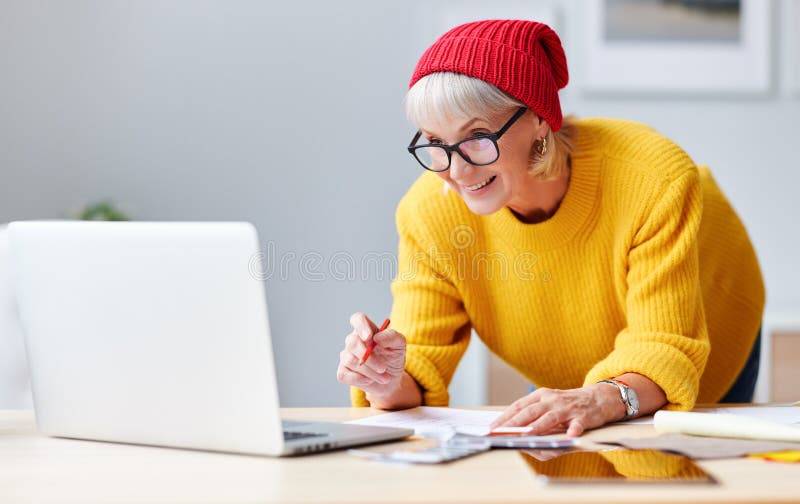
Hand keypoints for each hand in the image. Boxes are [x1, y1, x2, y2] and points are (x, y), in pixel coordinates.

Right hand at [336, 312, 406, 398]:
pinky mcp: (343, 371)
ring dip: (370, 372)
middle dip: (369, 358)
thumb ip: (392, 337)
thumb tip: (377, 337)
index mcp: (367, 330)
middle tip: (383, 368)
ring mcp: (346, 356)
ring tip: (385, 378)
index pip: (357, 319)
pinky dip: (359, 380)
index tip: (369, 337)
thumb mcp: (399, 345)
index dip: (360, 326)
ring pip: (351, 361)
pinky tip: (369, 381)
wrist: (391, 380)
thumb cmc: (393, 358)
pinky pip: (344, 375)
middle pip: (353, 343)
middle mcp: (354, 341)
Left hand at [489, 384, 625, 436]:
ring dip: (538, 427)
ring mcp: (567, 408)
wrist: (598, 398)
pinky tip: (571, 435)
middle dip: (514, 423)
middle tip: (501, 433)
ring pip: (550, 418)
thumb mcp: (548, 405)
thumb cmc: (568, 406)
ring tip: (527, 435)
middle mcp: (551, 400)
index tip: (491, 428)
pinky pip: (578, 424)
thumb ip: (533, 416)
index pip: (518, 407)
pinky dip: (574, 429)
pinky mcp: (584, 416)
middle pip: (530, 412)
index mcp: (540, 396)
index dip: (504, 417)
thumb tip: (516, 434)